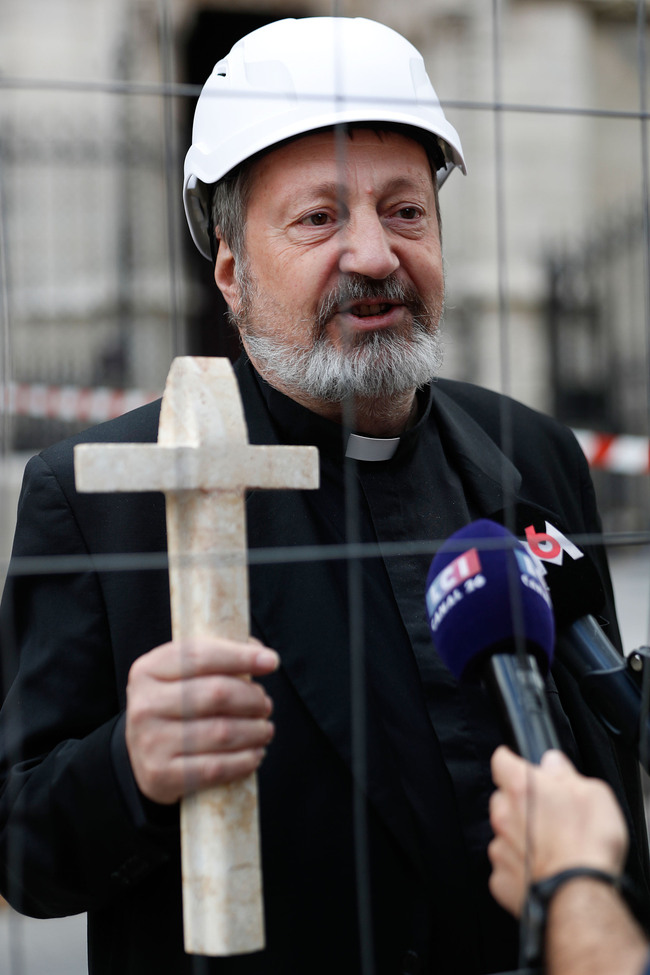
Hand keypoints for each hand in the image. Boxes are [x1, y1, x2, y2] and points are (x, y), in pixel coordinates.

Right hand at [125, 637, 278, 803]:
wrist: (144, 754)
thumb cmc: (176, 705)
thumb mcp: (184, 674)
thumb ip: (220, 658)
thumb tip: (262, 656)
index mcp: (148, 669)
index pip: (200, 655)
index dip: (241, 656)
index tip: (271, 661)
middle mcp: (144, 704)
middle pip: (216, 693)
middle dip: (252, 699)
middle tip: (265, 704)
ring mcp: (150, 742)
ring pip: (221, 732)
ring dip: (255, 730)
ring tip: (264, 729)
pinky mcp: (160, 775)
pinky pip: (216, 768)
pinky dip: (244, 760)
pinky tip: (255, 753)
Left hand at [487, 746, 627, 916]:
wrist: (580, 896)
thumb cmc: (587, 844)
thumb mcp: (592, 793)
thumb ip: (564, 773)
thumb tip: (552, 763)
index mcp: (521, 787)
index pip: (501, 760)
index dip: (512, 761)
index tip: (520, 766)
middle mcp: (503, 815)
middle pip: (502, 800)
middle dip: (519, 804)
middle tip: (548, 816)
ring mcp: (499, 849)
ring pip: (503, 834)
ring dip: (520, 837)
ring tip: (550, 849)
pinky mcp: (501, 880)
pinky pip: (506, 867)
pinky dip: (520, 867)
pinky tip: (542, 870)